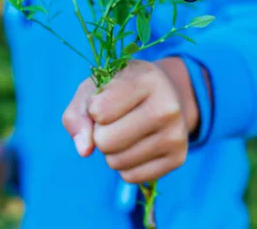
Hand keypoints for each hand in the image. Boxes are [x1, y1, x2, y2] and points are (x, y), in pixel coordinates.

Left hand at [63, 59, 194, 183]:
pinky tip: (137, 144)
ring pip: (117, 162)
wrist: (166, 93)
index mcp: (146, 80)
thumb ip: (78, 113)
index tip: (105, 99)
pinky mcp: (178, 158)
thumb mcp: (96, 86)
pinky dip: (125, 165)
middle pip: (105, 141)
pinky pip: (131, 177)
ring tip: (126, 131)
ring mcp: (176, 134)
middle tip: (114, 120)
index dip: (93, 109)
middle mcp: (166, 107)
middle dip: (99, 134)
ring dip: (111, 151)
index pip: (99, 111)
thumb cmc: (122, 88)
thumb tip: (84, 150)